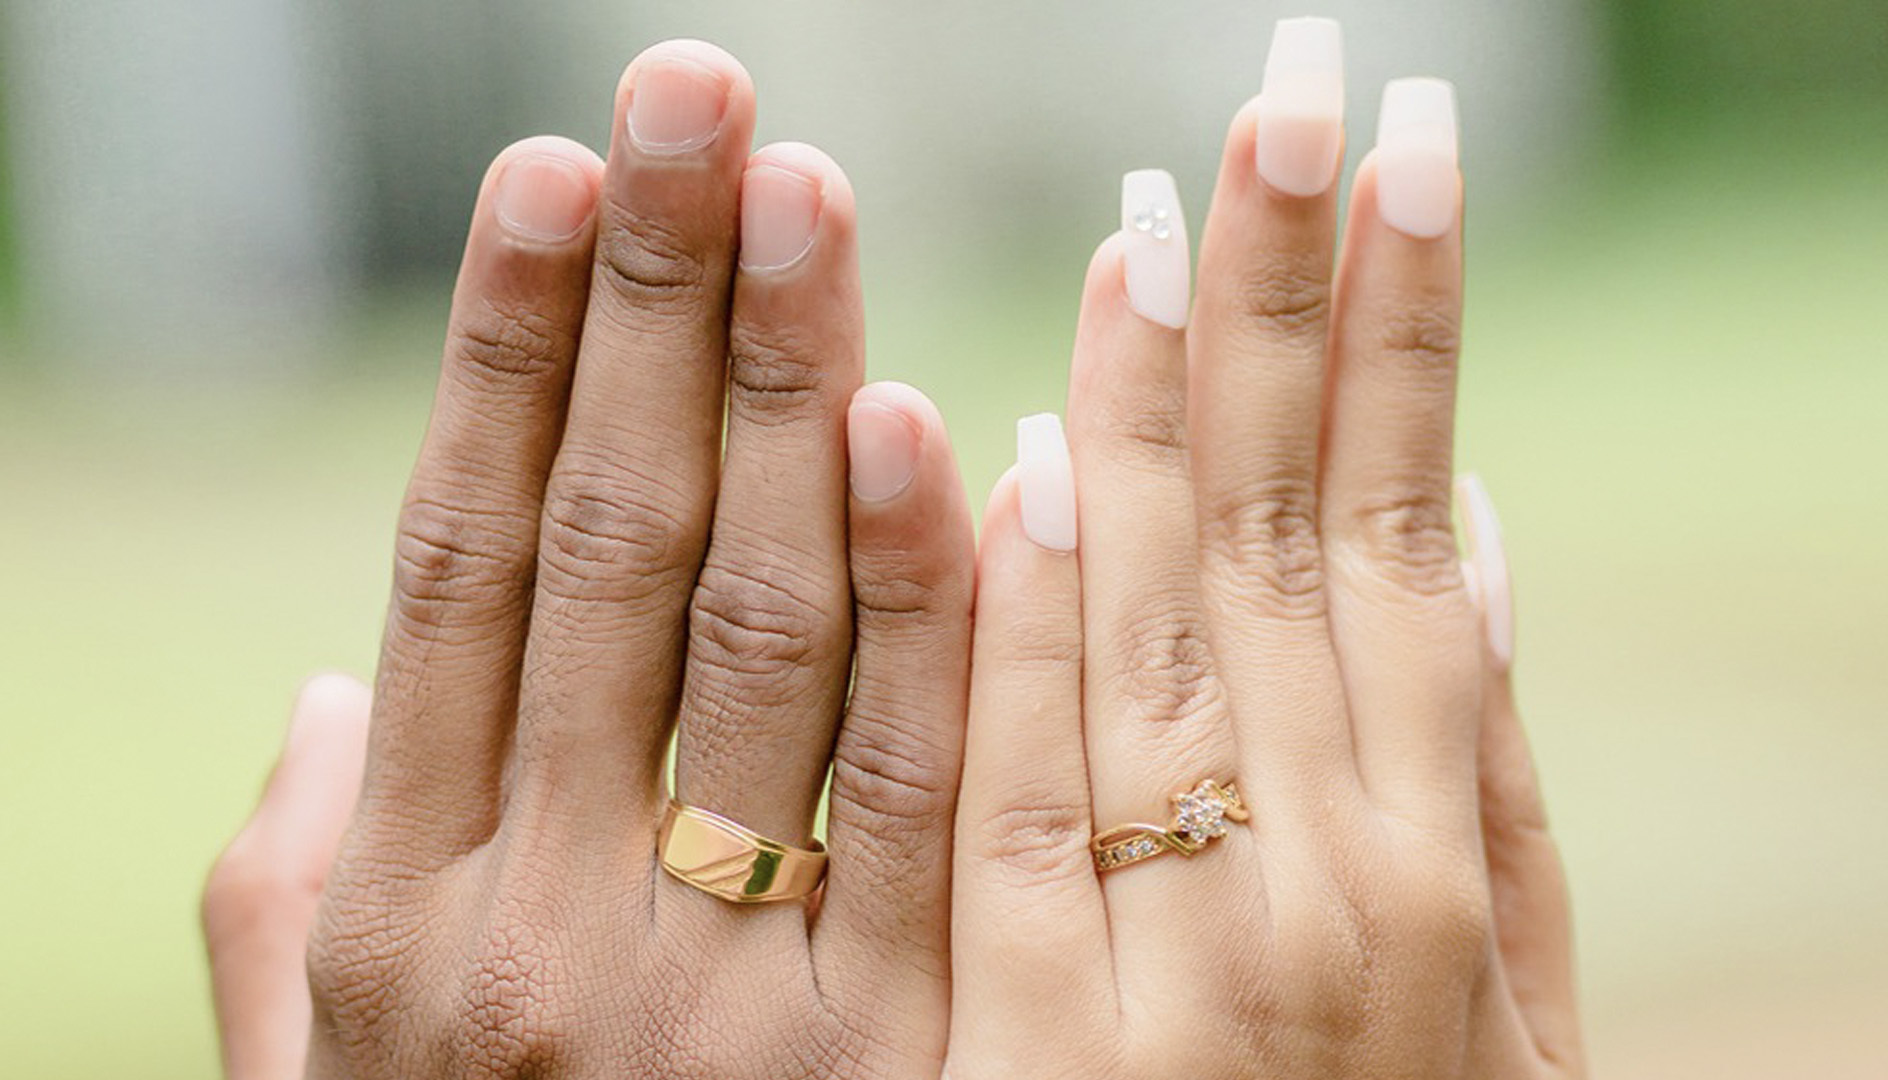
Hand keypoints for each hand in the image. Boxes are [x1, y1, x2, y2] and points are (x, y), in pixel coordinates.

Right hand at [210, 39, 975, 1078]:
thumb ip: (303, 898)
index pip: (457, 569)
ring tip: (802, 196)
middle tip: (691, 103)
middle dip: (650, 311)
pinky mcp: (899, 1054)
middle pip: (610, 557)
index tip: (544, 179)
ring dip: (791, 394)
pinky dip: (942, 605)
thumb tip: (330, 693)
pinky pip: (935, 793)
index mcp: (406, 915)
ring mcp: (728, 993)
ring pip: (770, 637)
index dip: (495, 359)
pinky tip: (946, 429)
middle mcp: (548, 932)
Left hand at [948, 20, 1582, 1078]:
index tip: (1394, 159)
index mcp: (1445, 850)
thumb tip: (1492, 527)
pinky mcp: (1036, 1030)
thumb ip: (1496, 773)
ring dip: (1155, 409)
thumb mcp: (1512, 999)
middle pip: (1299, 537)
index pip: (1416, 527)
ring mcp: (1184, 950)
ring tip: (1150, 214)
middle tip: (1283, 93)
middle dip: (1294, 302)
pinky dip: (1024, 621)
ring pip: (1159, 628)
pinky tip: (1022, 454)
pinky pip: (1024, 793)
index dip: (1408, 334)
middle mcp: (1332, 875)